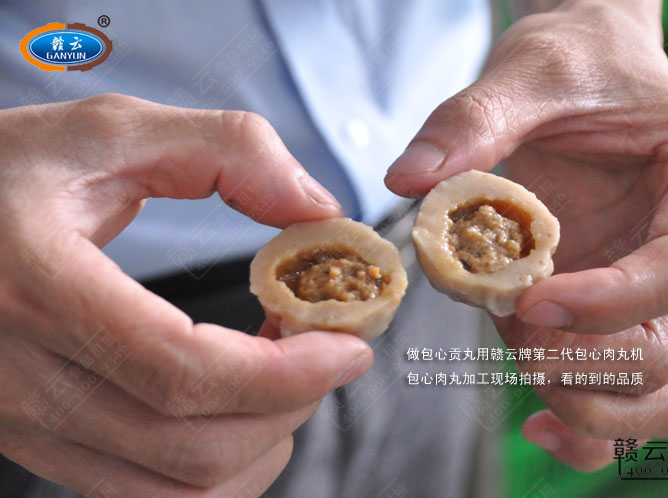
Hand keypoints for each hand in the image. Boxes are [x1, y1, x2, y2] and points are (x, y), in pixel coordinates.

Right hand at [0, 94, 372, 494]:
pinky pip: (144, 497)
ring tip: (290, 378)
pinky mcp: (38, 438)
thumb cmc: (2, 173)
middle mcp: (23, 376)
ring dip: (262, 444)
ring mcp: (25, 421)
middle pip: (192, 446)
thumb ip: (227, 151)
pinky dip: (217, 471)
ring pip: (175, 490)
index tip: (346, 344)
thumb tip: (316, 208)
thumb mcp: (110, 131)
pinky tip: (241, 414)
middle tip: (327, 349)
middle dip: (291, 405)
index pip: (184, 371)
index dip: (287, 372)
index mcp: (41, 288)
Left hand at [385, 0, 667, 470]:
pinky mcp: (612, 308)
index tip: (533, 302)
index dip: (612, 300)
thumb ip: (472, 121)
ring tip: (527, 382)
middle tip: (517, 340)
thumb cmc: (574, 61)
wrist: (584, 67)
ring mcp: (652, 285)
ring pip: (660, 387)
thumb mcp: (529, 70)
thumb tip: (407, 179)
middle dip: (591, 363)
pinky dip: (591, 421)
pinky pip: (624, 386)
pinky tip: (535, 421)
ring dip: (593, 406)